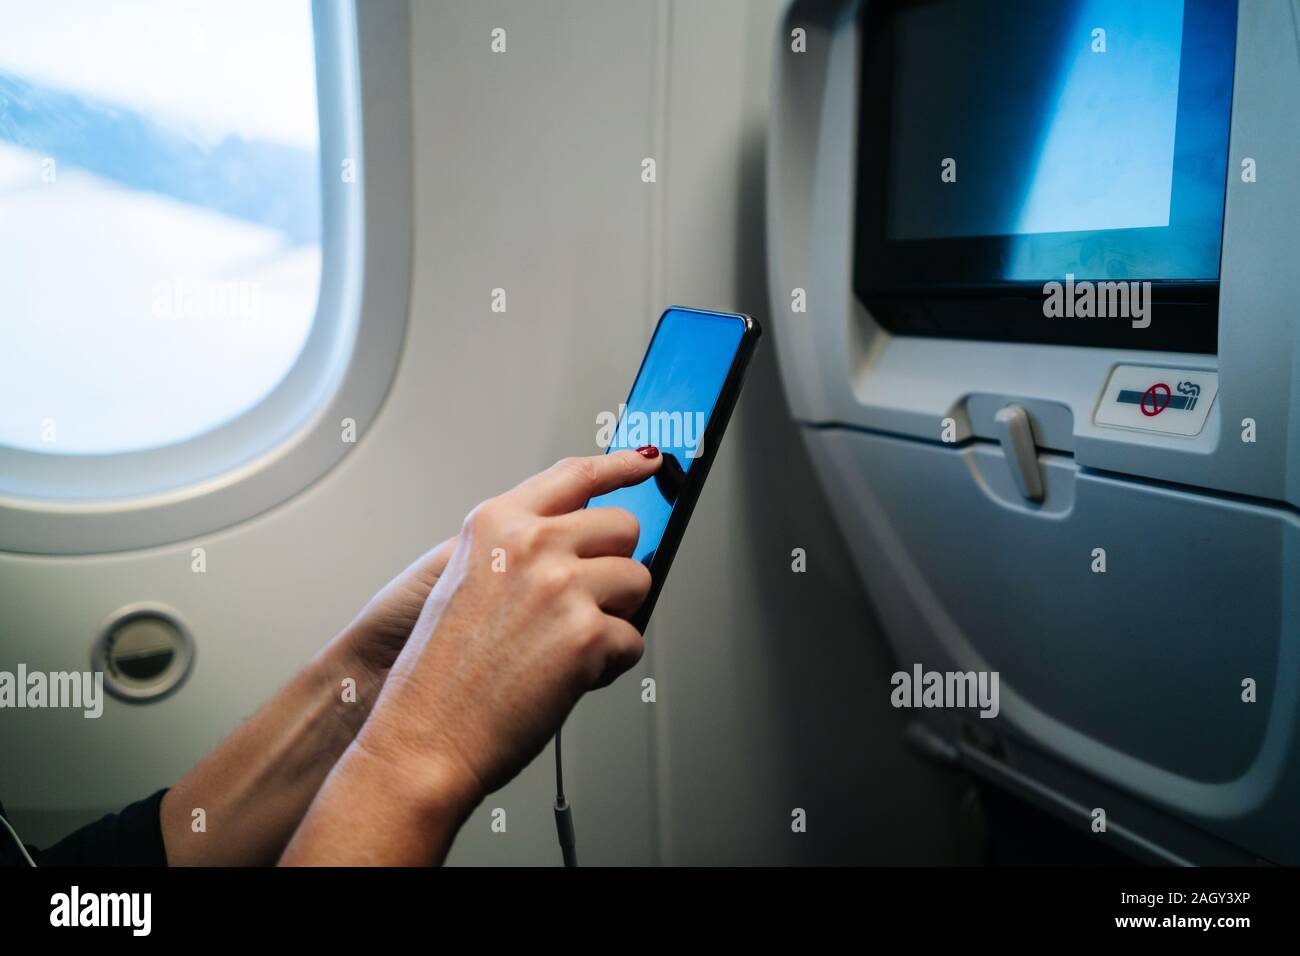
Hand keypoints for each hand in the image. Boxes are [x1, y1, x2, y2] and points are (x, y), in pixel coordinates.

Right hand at [282, 449, 661, 864]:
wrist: (424, 737)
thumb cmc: (440, 674)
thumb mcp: (466, 580)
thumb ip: (522, 550)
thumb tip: (584, 544)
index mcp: (497, 524)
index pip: (574, 475)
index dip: (620, 466)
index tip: (648, 462)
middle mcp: (531, 544)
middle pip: (623, 527)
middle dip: (615, 566)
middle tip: (583, 605)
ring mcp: (561, 585)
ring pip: (638, 581)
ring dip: (615, 617)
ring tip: (566, 647)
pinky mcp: (587, 634)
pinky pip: (632, 640)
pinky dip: (609, 666)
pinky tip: (565, 678)